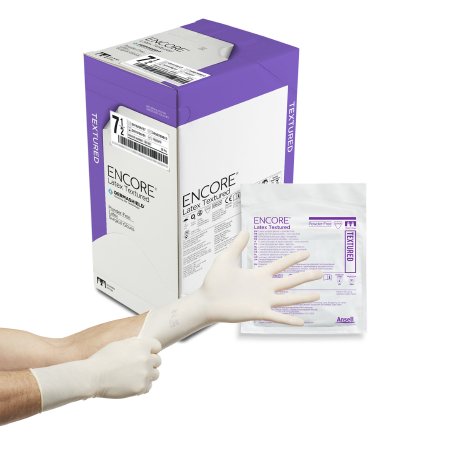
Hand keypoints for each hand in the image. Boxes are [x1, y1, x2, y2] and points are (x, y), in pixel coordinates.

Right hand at [87, 337, 161, 398]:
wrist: (92, 376)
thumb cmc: (103, 359)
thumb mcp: (120, 344)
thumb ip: (136, 344)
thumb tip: (146, 346)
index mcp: (141, 345)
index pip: (157, 346)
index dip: (151, 350)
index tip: (144, 355)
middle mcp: (146, 358)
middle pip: (158, 361)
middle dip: (150, 363)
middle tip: (136, 368)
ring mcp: (145, 373)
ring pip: (155, 375)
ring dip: (147, 375)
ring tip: (132, 376)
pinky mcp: (141, 387)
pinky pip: (148, 387)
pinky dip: (141, 386)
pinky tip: (129, 384)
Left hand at [199, 231, 321, 325]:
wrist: (207, 300)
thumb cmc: (215, 280)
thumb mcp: (227, 258)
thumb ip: (237, 245)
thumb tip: (246, 230)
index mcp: (259, 274)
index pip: (281, 265)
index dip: (294, 259)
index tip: (307, 253)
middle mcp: (265, 287)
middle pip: (290, 281)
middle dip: (305, 277)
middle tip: (321, 273)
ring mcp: (263, 301)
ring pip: (288, 299)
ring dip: (303, 298)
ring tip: (318, 296)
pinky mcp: (259, 313)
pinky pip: (278, 317)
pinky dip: (289, 320)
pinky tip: (302, 322)